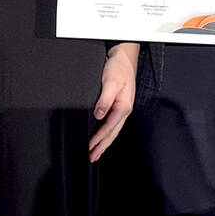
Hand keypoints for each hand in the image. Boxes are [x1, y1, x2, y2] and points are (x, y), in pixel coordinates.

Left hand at [88, 43, 137, 161]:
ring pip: (113, 131)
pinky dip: (107, 133)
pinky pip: (113, 124)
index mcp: (124, 106)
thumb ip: (105, 100)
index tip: (89, 147)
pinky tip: (102, 137)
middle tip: (92, 157)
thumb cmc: (118, 69)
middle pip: (112, 133)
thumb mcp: (110, 82)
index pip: (109, 127)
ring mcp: (123, 109)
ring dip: (104, 143)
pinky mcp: (120, 105)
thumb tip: (98, 115)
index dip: (98, 138)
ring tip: (96, 153)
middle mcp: (124, 110)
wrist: (124, 58)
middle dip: (102, 146)